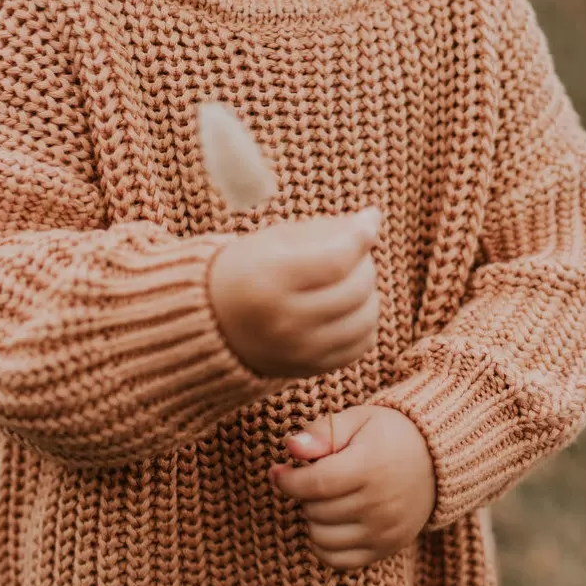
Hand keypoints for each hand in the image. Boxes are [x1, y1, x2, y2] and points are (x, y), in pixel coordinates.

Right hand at [208, 207, 381, 379]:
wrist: (211, 323)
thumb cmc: (247, 270)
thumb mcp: (275, 240)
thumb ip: (326, 229)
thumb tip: (374, 218)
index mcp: (269, 280)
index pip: (335, 261)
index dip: (360, 239)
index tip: (368, 224)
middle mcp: (284, 320)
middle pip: (355, 290)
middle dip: (364, 264)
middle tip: (353, 253)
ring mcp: (298, 350)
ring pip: (365, 320)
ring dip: (368, 294)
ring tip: (351, 281)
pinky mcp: (310, 368)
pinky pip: (360, 345)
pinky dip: (364, 323)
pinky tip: (349, 308)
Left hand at [269, 405, 436, 569]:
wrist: (436, 460)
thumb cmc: (389, 435)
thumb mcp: (358, 419)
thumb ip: (323, 432)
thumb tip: (290, 446)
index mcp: (370, 467)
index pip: (315, 484)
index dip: (287, 481)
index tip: (278, 472)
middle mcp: (380, 503)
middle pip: (316, 510)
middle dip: (304, 494)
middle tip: (313, 478)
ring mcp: (385, 530)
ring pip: (322, 538)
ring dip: (312, 519)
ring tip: (325, 498)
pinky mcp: (387, 548)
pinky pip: (339, 561)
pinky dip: (324, 545)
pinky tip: (328, 523)